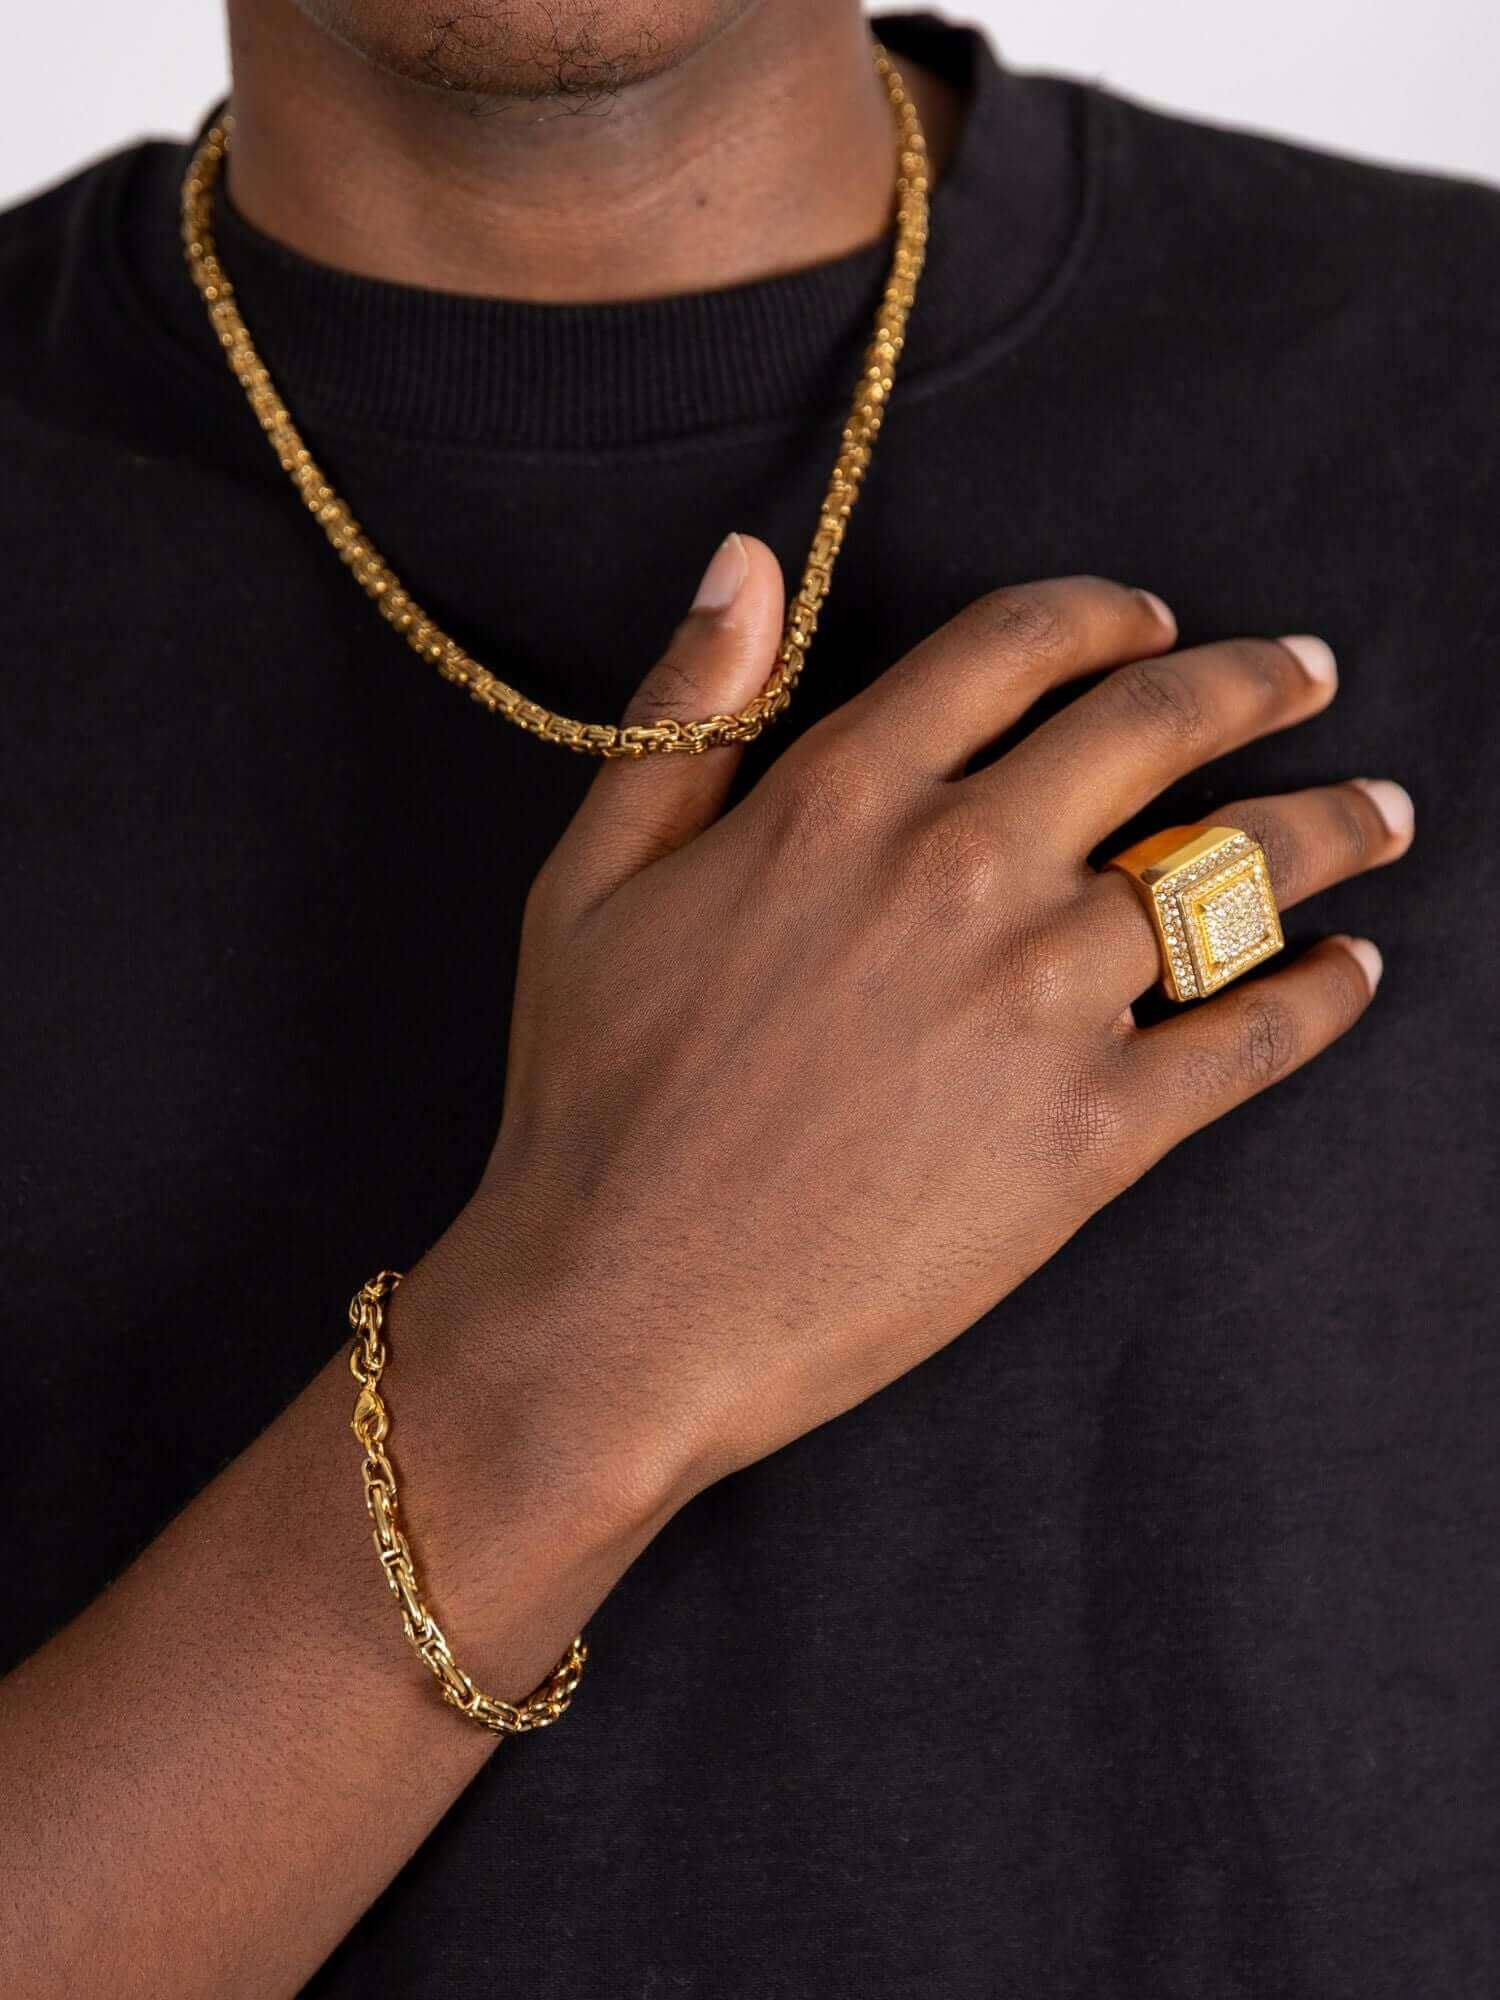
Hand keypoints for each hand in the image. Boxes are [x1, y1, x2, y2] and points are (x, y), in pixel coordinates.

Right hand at [416, 539, 1411, 1530]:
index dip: (1102, 616)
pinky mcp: (1094, 1133)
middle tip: (1308, 670)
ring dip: (1328, 827)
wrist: (621, 1313)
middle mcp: (963, 868)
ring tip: (1379, 813)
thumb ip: (683, 715)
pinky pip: (1251, 1039)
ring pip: (1234, 871)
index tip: (1153, 623)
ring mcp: (1042, 999)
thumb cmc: (593, 1102)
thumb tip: (745, 565)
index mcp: (844, 796)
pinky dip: (1320, 996)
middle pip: (1155, 726)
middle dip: (1254, 680)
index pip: (1016, 645)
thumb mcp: (589, 880)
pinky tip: (1352, 971)